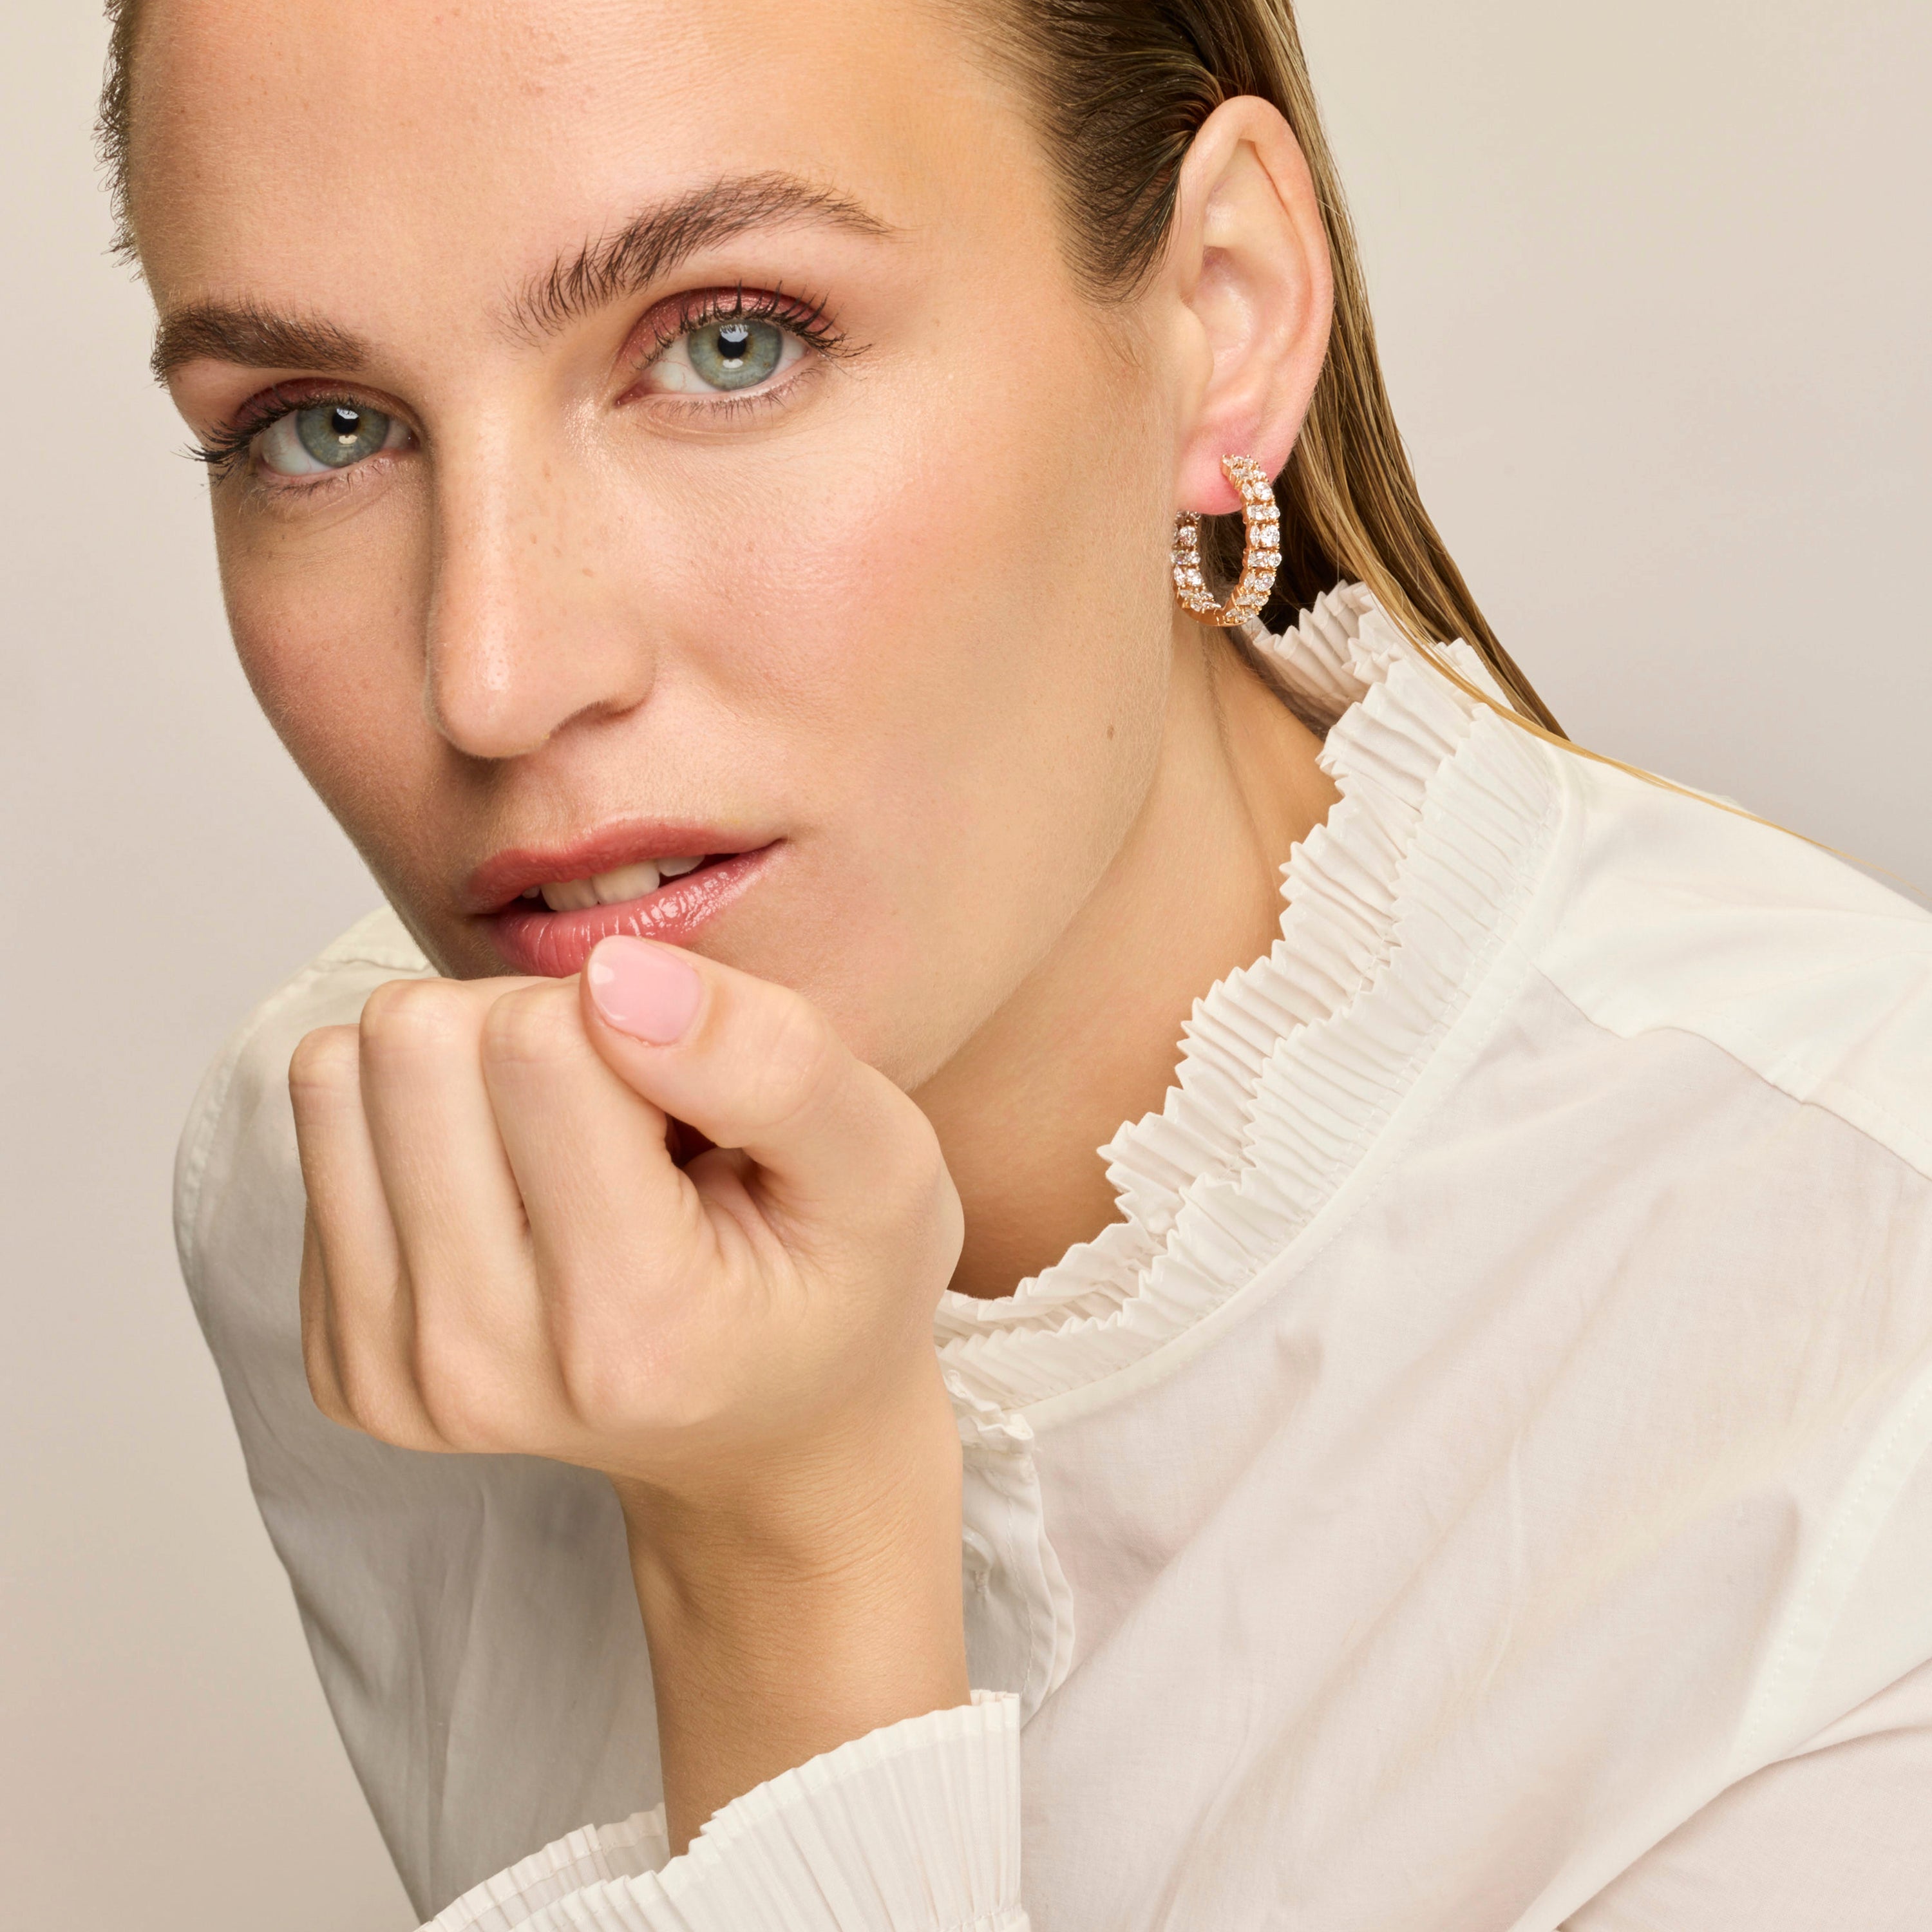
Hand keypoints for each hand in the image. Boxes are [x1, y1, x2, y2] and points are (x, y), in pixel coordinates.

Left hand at [289, 936, 970, 1845]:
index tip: (692, 1098)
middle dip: (531, 1026)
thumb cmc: (834, 1289)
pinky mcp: (338, 1362)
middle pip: (418, 1040)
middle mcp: (481, 1370)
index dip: (631, 1015)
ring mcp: (393, 1378)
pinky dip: (420, 1124)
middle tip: (627, 1112)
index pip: (543, 1040)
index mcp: (631, 1332)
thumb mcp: (881, 1163)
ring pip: (340, 1068)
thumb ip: (774, 1063)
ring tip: (566, 1142)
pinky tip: (516, 1191)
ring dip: (462, 1064)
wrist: (770, 1437)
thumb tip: (615, 975)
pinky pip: (320, 1129)